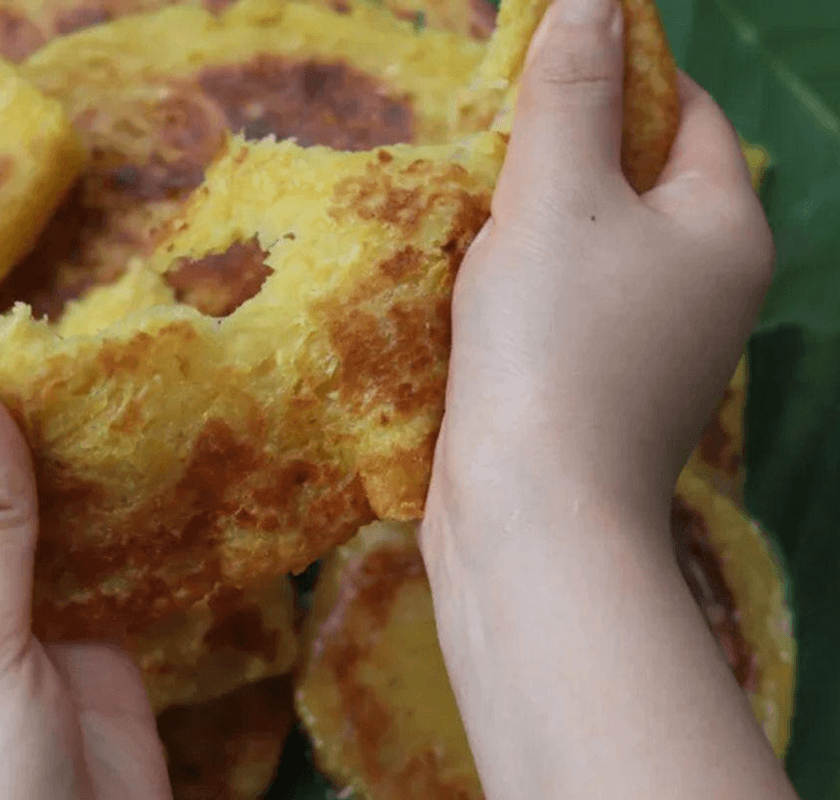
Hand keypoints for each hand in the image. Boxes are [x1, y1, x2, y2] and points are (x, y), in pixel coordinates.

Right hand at [419, 1, 794, 798]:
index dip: (620, 71)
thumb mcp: (557, 196)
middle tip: (490, 134)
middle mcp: (708, 285)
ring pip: (599, 244)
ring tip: (472, 204)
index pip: (685, 110)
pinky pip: (572, 302)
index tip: (540, 64)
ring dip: (539, 217)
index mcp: (723, 226)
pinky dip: (528, 279)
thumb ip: (570, 95)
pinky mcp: (604, 389)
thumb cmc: (554, 345)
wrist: (534, 515)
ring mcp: (658, 345)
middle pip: (641, 176)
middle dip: (568, 146)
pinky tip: (475, 281)